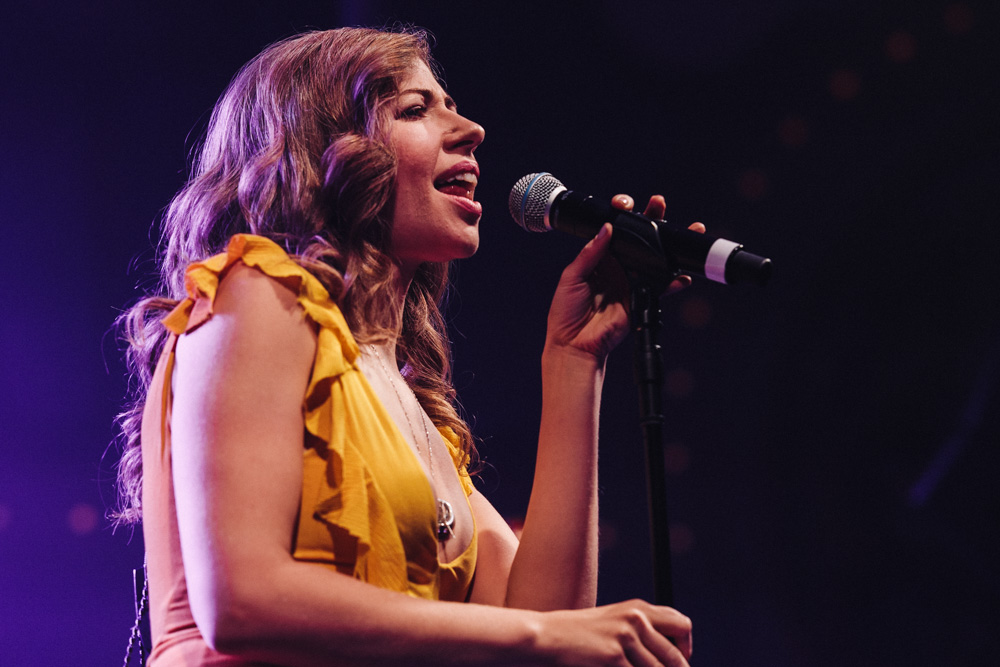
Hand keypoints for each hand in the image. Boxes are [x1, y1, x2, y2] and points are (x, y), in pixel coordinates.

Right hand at [536, 599, 692, 666]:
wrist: (546, 636)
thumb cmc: (578, 635)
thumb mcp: (613, 622)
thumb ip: (640, 631)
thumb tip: (670, 656)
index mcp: (638, 608)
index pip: (681, 624)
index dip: (686, 647)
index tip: (680, 661)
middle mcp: (636, 618)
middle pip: (676, 656)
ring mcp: (626, 637)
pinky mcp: (614, 657)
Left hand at [544, 194, 704, 361]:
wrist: (574, 343)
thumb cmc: (566, 312)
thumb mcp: (572, 277)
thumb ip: (590, 253)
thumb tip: (606, 228)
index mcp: (598, 257)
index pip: (614, 230)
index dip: (621, 216)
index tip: (625, 205)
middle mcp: (616, 266)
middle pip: (637, 239)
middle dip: (650, 220)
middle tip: (658, 203)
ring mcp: (630, 281)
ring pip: (653, 259)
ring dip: (669, 245)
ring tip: (684, 230)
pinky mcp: (640, 299)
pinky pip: (660, 288)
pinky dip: (673, 281)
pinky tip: (682, 274)